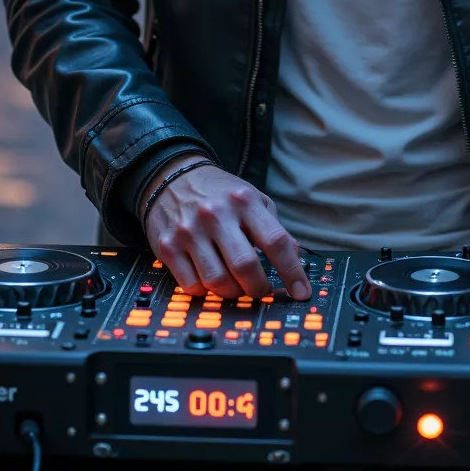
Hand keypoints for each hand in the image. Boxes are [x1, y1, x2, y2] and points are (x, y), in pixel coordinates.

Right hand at [145, 159, 310, 301]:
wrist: (171, 178)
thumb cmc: (218, 193)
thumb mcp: (253, 199)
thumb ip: (275, 228)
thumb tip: (297, 259)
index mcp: (243, 201)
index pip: (275, 241)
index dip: (293, 271)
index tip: (302, 291)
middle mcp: (215, 215)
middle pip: (245, 266)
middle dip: (259, 288)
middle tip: (262, 290)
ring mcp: (189, 232)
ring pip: (218, 281)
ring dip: (233, 292)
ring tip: (237, 285)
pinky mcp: (167, 247)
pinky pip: (192, 285)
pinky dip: (206, 291)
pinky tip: (210, 279)